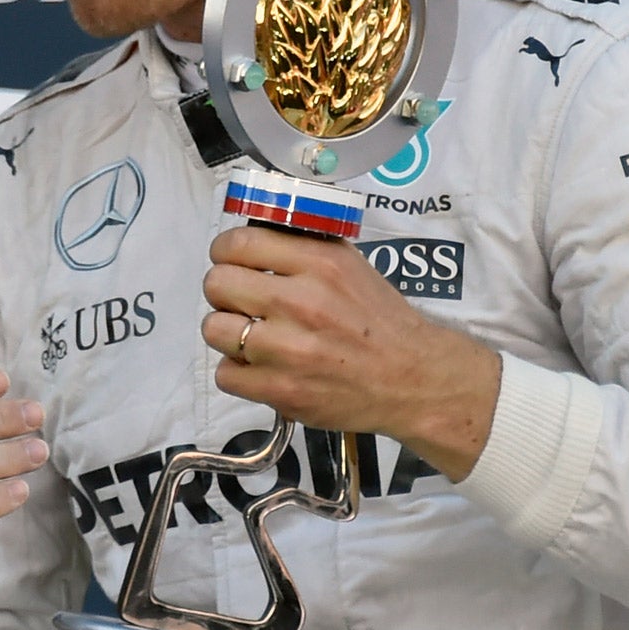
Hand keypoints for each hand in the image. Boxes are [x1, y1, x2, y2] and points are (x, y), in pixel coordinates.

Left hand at [200, 226, 501, 478]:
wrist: (414, 380)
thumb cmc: (378, 320)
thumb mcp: (349, 266)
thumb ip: (301, 249)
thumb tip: (249, 239)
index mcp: (319, 264)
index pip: (237, 244)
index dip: (225, 253)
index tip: (232, 263)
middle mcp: (301, 302)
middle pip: (216, 284)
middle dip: (224, 293)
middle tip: (242, 303)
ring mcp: (289, 349)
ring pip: (213, 330)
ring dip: (228, 334)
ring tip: (253, 338)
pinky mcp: (282, 390)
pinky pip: (225, 375)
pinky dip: (239, 373)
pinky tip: (263, 368)